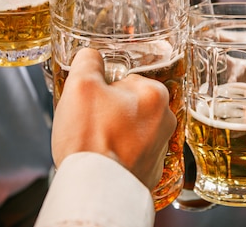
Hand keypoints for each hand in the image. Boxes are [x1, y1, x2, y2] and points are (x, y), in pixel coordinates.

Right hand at [51, 48, 176, 189]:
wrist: (96, 189)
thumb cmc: (90, 139)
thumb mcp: (80, 85)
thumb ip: (88, 61)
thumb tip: (91, 56)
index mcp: (155, 95)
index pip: (124, 81)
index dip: (102, 90)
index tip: (92, 104)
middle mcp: (165, 121)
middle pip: (129, 104)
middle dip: (109, 111)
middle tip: (90, 124)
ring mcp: (160, 149)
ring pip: (131, 129)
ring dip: (114, 133)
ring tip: (96, 144)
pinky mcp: (151, 171)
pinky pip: (132, 153)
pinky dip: (119, 155)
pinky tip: (104, 159)